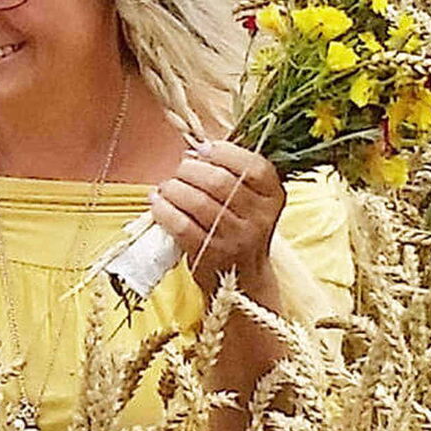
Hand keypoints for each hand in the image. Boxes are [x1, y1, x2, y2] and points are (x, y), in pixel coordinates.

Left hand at [149, 139, 283, 299]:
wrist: (242, 281)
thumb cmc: (240, 230)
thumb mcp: (251, 200)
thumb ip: (234, 173)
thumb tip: (198, 149)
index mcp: (273, 197)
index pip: (253, 166)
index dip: (224, 153)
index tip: (203, 150)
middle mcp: (259, 218)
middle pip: (220, 181)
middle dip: (191, 170)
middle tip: (180, 171)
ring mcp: (236, 238)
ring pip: (198, 202)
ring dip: (174, 188)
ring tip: (166, 187)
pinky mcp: (211, 255)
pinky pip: (182, 225)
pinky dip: (164, 210)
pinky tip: (157, 203)